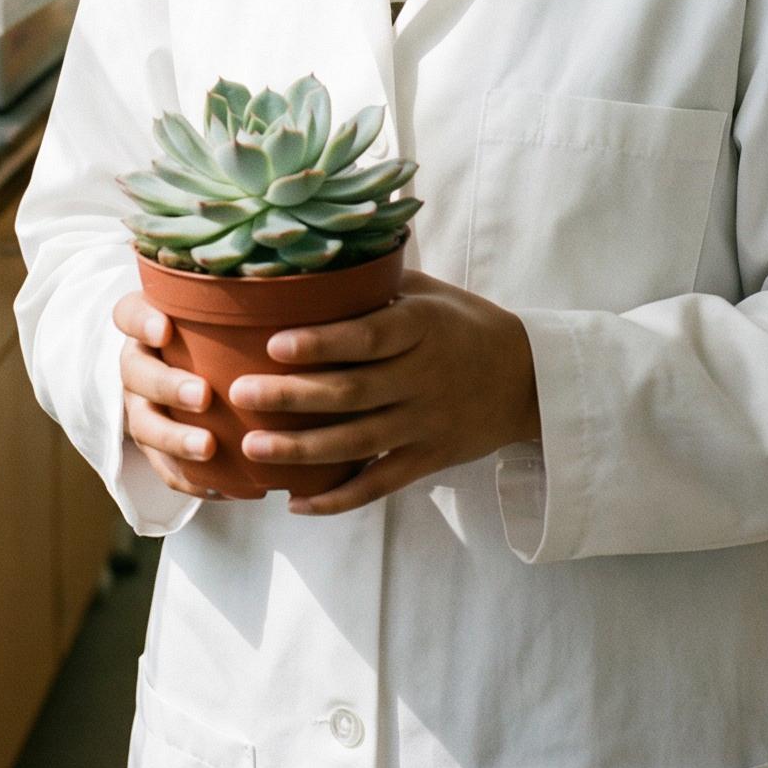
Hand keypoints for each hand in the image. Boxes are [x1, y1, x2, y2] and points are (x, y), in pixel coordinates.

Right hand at [113, 290, 222, 500]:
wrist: (180, 365)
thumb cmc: (209, 330)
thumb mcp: (212, 308)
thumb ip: (235, 300)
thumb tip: (303, 286)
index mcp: (146, 325)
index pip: (129, 314)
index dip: (142, 322)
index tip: (165, 329)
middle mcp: (137, 363)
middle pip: (137, 373)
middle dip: (168, 386)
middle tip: (203, 396)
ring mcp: (140, 406)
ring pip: (144, 425)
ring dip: (175, 439)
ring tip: (208, 448)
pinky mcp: (152, 445)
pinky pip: (161, 467)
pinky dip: (187, 480)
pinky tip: (219, 489)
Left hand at [231, 271, 539, 515]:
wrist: (527, 377)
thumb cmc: (463, 323)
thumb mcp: (429, 292)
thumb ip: (376, 284)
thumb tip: (311, 264)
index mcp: (423, 328)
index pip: (368, 337)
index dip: (321, 343)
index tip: (274, 344)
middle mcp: (424, 377)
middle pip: (352, 392)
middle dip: (293, 396)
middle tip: (241, 393)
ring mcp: (426, 422)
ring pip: (358, 441)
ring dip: (303, 449)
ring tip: (253, 448)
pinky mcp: (429, 458)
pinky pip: (380, 483)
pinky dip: (339, 498)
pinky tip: (297, 503)